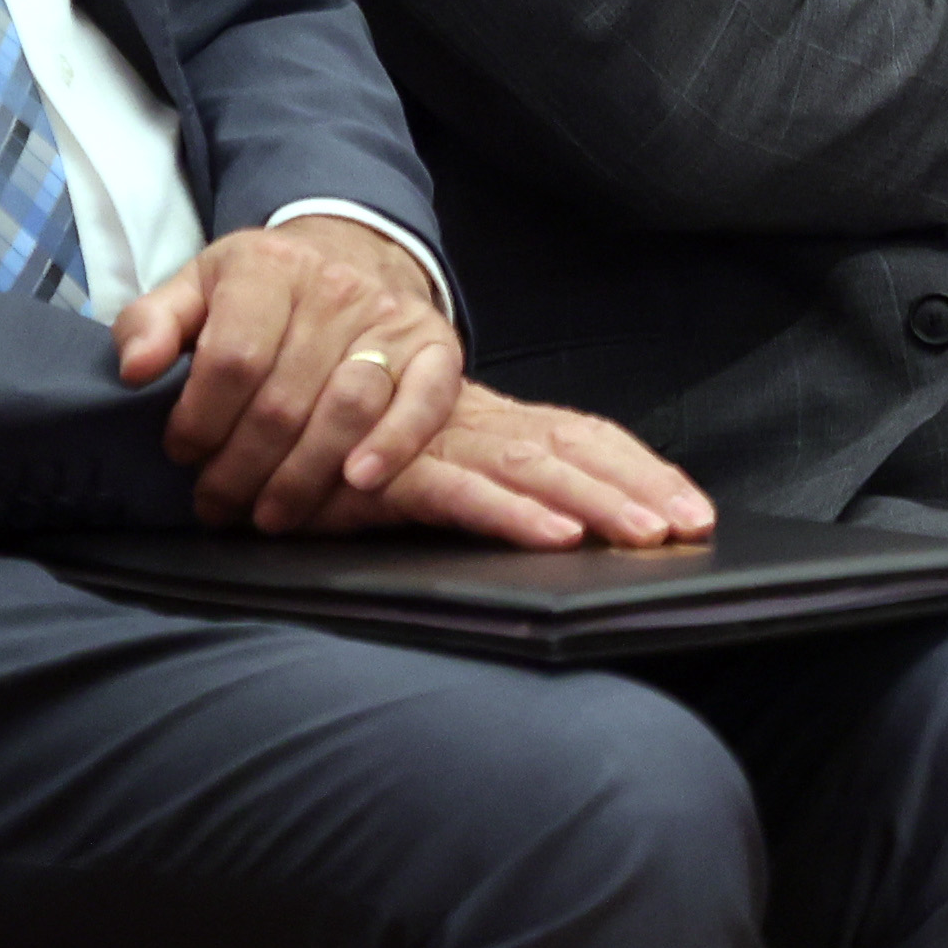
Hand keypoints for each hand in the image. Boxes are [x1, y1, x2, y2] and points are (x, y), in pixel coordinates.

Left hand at [115, 218, 464, 528]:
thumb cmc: (258, 292)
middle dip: (241, 469)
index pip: (232, 358)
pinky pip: (426, 401)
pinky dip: (395, 445)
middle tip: (216, 505)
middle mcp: (335, 288)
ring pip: (347, 410)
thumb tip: (134, 369)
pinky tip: (359, 483)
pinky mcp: (437, 346)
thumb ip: (152, 323)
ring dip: (302, 477)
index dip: (200, 420)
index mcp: (268, 267)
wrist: (346, 254)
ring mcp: (390, 317)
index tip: (181, 453)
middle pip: (284, 400)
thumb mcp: (195, 288)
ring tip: (268, 515)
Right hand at [317, 384, 717, 550]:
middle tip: (692, 527)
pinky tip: (551, 539)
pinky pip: (457, 493)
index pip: (581, 436)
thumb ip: (480, 482)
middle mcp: (471, 423)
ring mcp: (432, 444)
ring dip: (593, 502)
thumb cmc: (348, 448)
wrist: (253, 408)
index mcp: (490, 421)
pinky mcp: (389, 474)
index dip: (639, 468)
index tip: (694, 509)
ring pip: (530, 467)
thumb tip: (565, 530)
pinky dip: (508, 515)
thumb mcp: (426, 464)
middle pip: (572, 448)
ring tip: (644, 536)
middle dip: (638, 486)